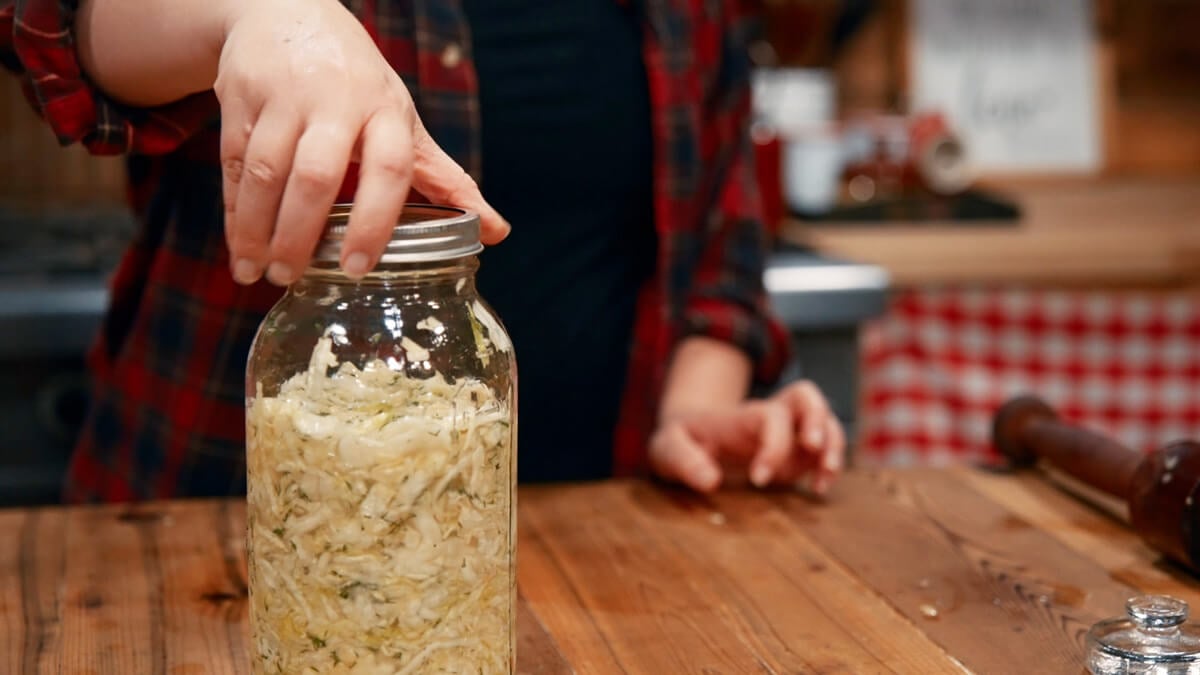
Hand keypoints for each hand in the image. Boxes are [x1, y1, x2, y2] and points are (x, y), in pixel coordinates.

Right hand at [215, 0, 508, 285]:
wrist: (288, 12)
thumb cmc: (358, 85)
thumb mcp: (404, 124)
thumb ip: (445, 180)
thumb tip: (498, 232)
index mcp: (387, 112)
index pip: (389, 170)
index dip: (375, 221)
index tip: (358, 267)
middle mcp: (336, 100)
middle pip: (315, 175)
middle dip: (300, 233)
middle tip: (291, 278)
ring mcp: (284, 96)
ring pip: (264, 170)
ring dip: (256, 229)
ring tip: (256, 274)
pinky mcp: (240, 95)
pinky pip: (231, 160)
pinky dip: (233, 209)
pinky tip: (240, 246)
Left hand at [649, 381, 845, 494]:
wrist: (688, 436)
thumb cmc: (680, 440)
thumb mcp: (668, 448)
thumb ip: (684, 461)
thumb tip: (710, 481)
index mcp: (740, 416)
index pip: (770, 416)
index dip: (774, 445)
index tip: (758, 479)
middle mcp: (769, 418)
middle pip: (806, 396)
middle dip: (818, 420)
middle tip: (812, 448)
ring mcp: (786, 433)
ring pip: (824, 421)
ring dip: (833, 445)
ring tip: (824, 477)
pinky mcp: (794, 453)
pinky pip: (823, 450)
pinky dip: (828, 466)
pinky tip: (818, 488)